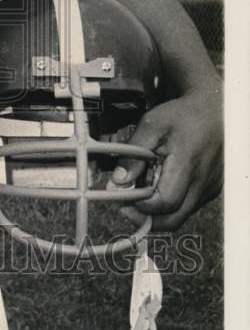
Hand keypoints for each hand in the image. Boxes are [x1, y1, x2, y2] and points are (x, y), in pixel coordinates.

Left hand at [111, 82, 222, 231]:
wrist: (211, 110)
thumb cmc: (181, 115)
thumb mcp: (151, 125)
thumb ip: (133, 154)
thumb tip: (118, 181)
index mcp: (188, 164)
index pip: (165, 201)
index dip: (140, 206)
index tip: (121, 198)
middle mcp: (203, 182)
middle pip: (173, 219)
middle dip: (145, 219)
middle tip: (124, 207)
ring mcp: (210, 188)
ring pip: (180, 216)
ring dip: (157, 214)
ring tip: (138, 196)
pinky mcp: (211, 189)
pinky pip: (188, 207)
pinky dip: (170, 205)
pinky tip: (157, 188)